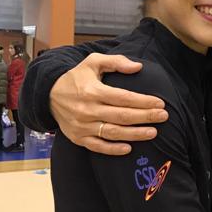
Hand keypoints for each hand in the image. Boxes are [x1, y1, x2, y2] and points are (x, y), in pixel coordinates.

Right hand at [50, 53, 167, 154]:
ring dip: (135, 134)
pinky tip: (129, 148)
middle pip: (122, 116)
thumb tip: (138, 67)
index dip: (143, 101)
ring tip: (153, 132)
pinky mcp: (78, 138)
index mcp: (92, 91)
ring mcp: (82, 126)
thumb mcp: (92, 62)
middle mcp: (87, 110)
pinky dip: (113, 149)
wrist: (48, 95)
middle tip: (164, 116)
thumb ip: (116, 62)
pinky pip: (98, 146)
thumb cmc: (76, 77)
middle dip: (145, 117)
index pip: (123, 98)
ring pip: (113, 133)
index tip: (160, 103)